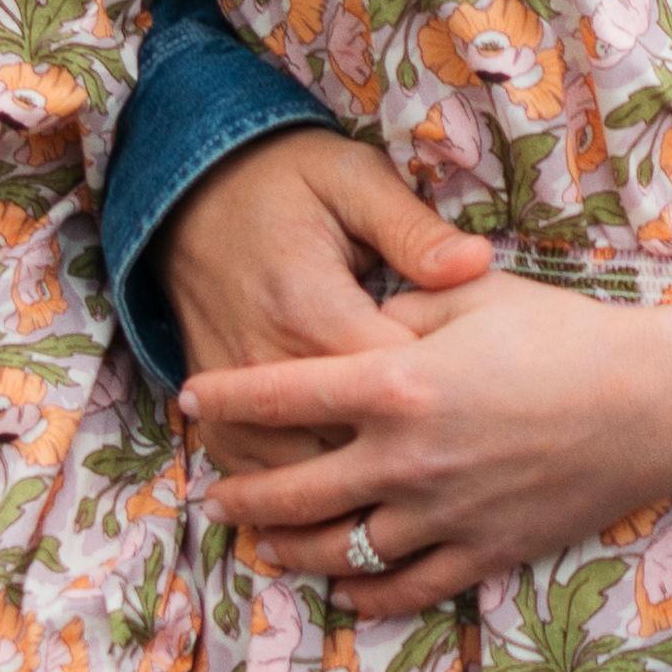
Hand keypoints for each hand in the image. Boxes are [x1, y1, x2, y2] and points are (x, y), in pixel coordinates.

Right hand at [153, 128, 492, 476]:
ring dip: (346, 484)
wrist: (191, 185)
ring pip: (296, 468)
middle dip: (402, 452)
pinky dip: (288, 486)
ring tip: (407, 492)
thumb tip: (475, 262)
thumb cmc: (286, 178)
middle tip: (458, 451)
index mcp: (312, 305)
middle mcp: (265, 358)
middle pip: (347, 442)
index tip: (479, 392)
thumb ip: (411, 228)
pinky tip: (335, 491)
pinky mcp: (208, 399)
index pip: (391, 383)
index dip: (441, 394)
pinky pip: (249, 463)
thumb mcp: (353, 178)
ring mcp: (232, 386)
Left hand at [187, 270, 671, 618]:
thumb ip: (399, 307)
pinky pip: (404, 589)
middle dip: (240, 496)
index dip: (225, 397)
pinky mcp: (481, 554)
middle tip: (214, 498)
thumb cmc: (566, 335)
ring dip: (288, 551)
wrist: (652, 402)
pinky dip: (364, 594)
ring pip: (337, 552)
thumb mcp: (472, 296)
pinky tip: (344, 589)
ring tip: (265, 546)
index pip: (280, 396)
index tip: (192, 398)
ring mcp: (442, 516)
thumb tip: (356, 327)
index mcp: (396, 387)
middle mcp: (405, 460)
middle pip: (291, 493)